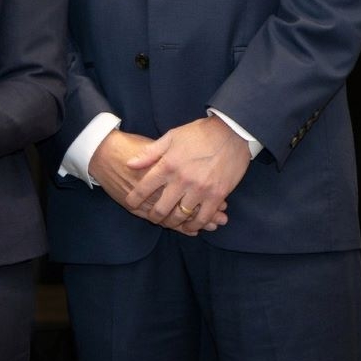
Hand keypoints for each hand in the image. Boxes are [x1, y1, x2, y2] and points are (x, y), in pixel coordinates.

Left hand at [124, 117, 248, 231]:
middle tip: (152, 218)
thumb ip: (150, 153)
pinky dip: (196, 225)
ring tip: (169, 223)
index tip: (130, 203)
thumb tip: (130, 164)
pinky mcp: (217, 195)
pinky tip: (191, 227)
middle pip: (162, 207)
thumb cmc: (198, 133)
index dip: (135, 198)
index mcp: (168, 164)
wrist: (231, 133)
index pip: (145, 187)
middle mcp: (182, 180)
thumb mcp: (171, 137)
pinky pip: (204, 217)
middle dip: (154, 216)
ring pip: (181, 215)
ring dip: (173, 222)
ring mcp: (200, 189)